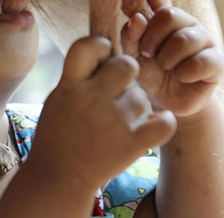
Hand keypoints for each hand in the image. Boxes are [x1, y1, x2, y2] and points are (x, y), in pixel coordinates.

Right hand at [27, 36, 176, 191]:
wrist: (58, 178)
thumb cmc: (59, 133)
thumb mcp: (59, 98)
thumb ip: (80, 74)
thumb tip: (108, 48)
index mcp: (69, 85)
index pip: (88, 45)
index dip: (100, 45)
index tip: (102, 57)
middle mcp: (91, 100)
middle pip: (127, 65)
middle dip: (126, 73)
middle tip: (118, 89)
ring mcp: (113, 123)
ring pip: (142, 97)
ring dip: (136, 106)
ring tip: (120, 121)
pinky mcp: (131, 145)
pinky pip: (164, 123)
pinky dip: (163, 123)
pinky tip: (152, 125)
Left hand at [121, 0, 223, 116]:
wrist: (170, 103)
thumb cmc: (151, 73)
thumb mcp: (133, 56)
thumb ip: (130, 37)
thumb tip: (137, 19)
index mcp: (164, 16)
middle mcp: (186, 22)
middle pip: (169, 15)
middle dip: (152, 39)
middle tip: (147, 54)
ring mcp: (205, 39)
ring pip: (183, 40)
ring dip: (167, 59)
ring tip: (166, 68)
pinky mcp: (217, 60)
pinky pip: (200, 61)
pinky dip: (184, 73)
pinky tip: (182, 77)